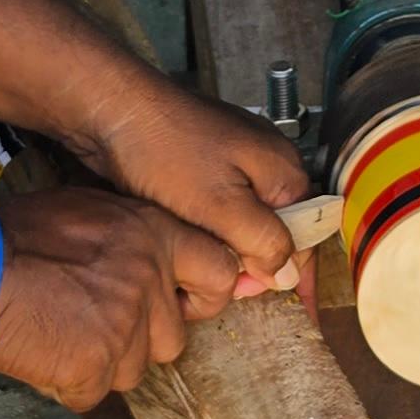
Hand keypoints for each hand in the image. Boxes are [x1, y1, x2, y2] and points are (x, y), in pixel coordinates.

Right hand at [0, 187, 253, 410]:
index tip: (182, 303)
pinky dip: (68, 383)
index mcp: (154, 235)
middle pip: (174, 338)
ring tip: (61, 333)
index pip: (219, 273)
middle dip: (141, 339)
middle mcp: (149, 281)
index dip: (201, 295)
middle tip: (97, 323)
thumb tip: (161, 264)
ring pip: (135, 370)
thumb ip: (135, 239)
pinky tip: (42, 353)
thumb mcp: (91, 209)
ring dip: (103, 362)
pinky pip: (92, 393)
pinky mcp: (93, 368)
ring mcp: (124, 329)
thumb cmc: (18, 231)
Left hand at [54, 66, 312, 292]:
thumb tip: (288, 274)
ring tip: (207, 269)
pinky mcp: (203, 162)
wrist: (112, 108)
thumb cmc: (165, 151)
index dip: (300, 275)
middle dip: (259, 264)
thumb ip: (263, 241)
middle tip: (228, 289)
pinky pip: (220, 208)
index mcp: (282, 170)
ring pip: (246, 221)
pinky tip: (191, 243)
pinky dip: (212, 231)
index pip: (307, 234)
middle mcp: (265, 162)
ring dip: (232, 250)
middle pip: (278, 229)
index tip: (300, 310)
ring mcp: (234, 159)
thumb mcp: (221, 206)